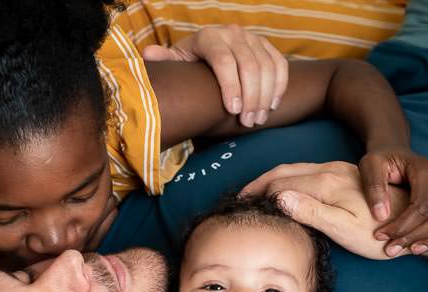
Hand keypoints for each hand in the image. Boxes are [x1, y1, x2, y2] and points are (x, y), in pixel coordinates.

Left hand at [142, 25, 287, 126]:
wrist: (208, 51)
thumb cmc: (189, 63)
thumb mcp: (176, 61)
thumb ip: (165, 60)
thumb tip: (148, 54)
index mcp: (208, 37)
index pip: (223, 61)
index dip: (230, 86)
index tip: (232, 111)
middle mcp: (232, 33)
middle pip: (248, 66)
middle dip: (251, 98)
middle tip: (247, 122)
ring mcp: (251, 38)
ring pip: (267, 67)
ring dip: (266, 96)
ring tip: (257, 120)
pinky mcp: (266, 45)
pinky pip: (279, 64)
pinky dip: (279, 86)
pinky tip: (272, 106)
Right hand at [241, 161, 411, 259]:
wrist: (419, 222)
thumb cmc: (380, 233)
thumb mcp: (344, 228)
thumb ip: (311, 212)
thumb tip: (279, 198)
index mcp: (325, 183)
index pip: (279, 184)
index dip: (257, 195)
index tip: (239, 208)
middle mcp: (330, 170)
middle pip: (284, 171)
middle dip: (259, 183)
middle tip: (240, 197)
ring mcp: (340, 170)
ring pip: (296, 169)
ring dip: (273, 179)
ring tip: (258, 193)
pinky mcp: (348, 174)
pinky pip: (308, 171)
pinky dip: (289, 178)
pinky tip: (289, 189)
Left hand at [358, 147, 427, 254]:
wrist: (395, 153)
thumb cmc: (381, 161)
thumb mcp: (370, 166)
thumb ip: (374, 188)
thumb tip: (381, 216)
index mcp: (426, 170)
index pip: (420, 207)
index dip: (400, 226)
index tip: (379, 237)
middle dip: (414, 237)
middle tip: (391, 249)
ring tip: (413, 251)